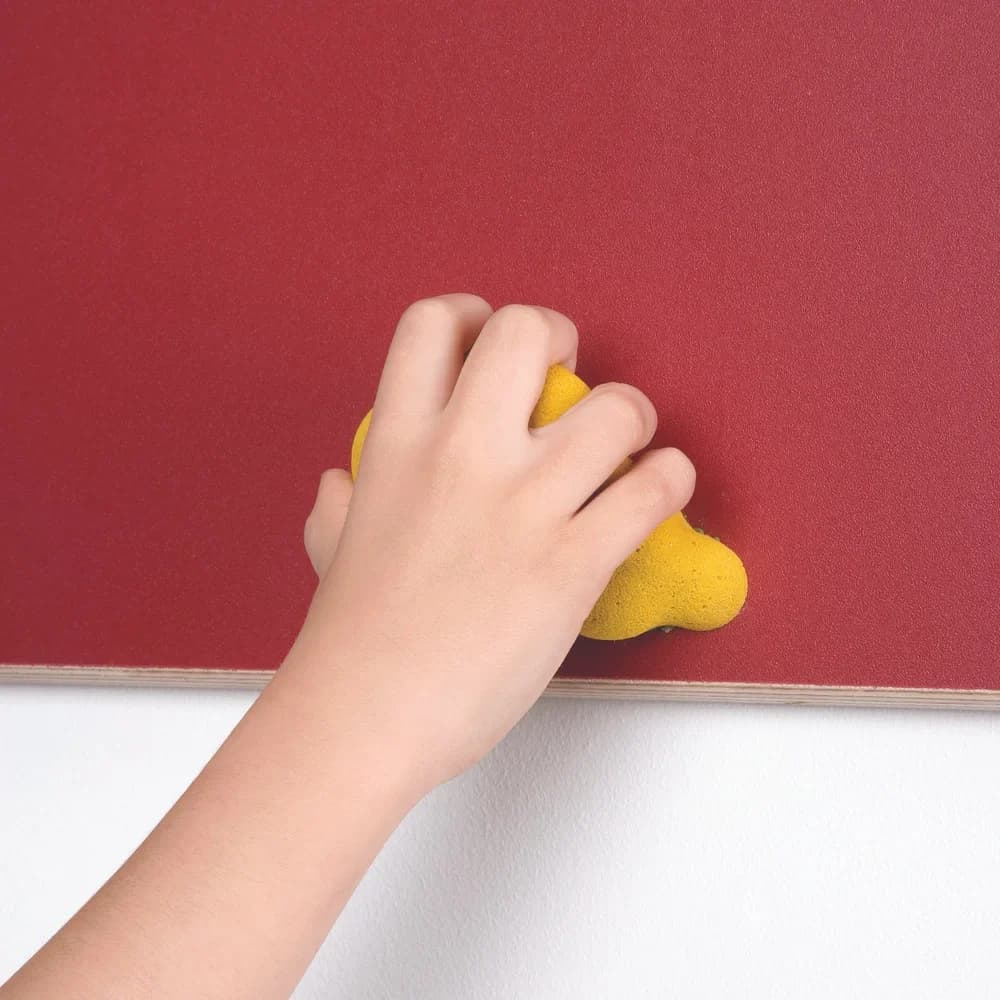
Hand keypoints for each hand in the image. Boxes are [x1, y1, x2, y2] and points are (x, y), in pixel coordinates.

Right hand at [297, 294, 694, 787]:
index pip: (433, 324)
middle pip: (528, 332)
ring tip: (628, 443)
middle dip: (559, 338)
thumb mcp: (332, 549)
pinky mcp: (572, 561)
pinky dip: (670, 480)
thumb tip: (338, 486)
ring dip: (634, 416)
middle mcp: (462, 454)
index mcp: (398, 443)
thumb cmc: (351, 639)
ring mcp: (521, 505)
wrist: (366, 715)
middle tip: (568, 377)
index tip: (490, 338)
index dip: (472, 314)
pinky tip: (659, 490)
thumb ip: (339, 505)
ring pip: (615, 407)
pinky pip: (651, 490)